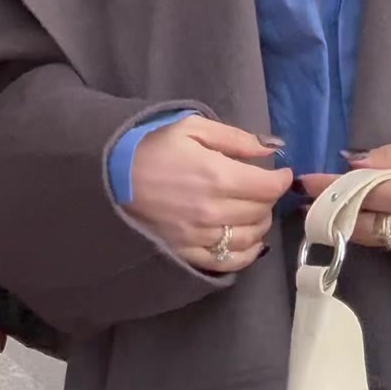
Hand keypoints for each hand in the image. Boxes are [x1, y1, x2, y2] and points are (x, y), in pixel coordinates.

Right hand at [128, 117, 291, 272]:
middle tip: (260, 186)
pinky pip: (229, 262)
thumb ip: (235, 138)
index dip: (281, 179)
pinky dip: (246, 253)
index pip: (268, 187)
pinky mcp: (187, 253)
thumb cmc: (151, 145)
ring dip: (259, 223)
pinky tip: (247, 240)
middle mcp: (212, 210)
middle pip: (261, 211)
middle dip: (268, 197)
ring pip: (250, 238)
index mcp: (216, 176)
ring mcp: (200, 236)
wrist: (109, 174)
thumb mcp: (191, 127)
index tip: (280, 173)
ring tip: (252, 209)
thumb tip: (271, 148)